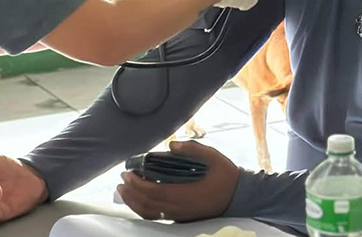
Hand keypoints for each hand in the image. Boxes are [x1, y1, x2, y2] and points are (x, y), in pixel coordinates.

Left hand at [117, 142, 239, 221]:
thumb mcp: (214, 157)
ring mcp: (180, 215)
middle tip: (122, 179)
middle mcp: (180, 208)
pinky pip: (156, 216)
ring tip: (124, 190)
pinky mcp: (181, 217)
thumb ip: (193, 149)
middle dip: (131, 192)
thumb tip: (172, 145)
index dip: (139, 185)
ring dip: (133, 202)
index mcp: (187, 194)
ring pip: (150, 213)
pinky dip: (143, 209)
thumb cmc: (226, 176)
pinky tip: (137, 201)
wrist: (239, 196)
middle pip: (148, 204)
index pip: (155, 192)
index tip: (129, 174)